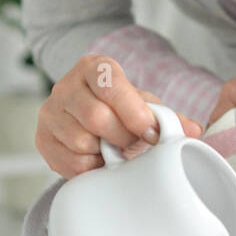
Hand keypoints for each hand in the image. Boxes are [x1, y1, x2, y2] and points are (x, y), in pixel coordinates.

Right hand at [35, 55, 202, 178]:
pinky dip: (91, 167)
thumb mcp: (143, 105)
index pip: (110, 85)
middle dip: (123, 137)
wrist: (88, 118)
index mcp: (93, 68)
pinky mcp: (42, 139)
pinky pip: (70, 162)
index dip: (134, 112)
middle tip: (134, 144)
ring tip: (114, 149)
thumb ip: (167, 117)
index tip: (150, 132)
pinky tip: (97, 158)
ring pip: (81, 141)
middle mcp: (66, 86)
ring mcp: (50, 112)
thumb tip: (193, 131)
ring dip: (106, 153)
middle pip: (96, 117)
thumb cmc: (120, 110)